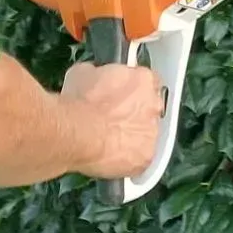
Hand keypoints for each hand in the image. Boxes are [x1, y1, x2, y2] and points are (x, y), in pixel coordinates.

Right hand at [62, 63, 161, 180]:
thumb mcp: (85, 73)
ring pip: (147, 134)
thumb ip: (100, 74)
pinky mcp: (146, 157)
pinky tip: (113, 157)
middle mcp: (154, 104)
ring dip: (133, 136)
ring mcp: (152, 132)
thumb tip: (94, 76)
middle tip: (114, 118)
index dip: (132, 89)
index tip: (120, 96)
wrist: (78, 132)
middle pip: (150, 107)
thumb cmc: (80, 101)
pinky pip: (140, 158)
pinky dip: (129, 158)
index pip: (146, 81)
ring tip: (111, 140)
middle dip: (135, 112)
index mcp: (143, 79)